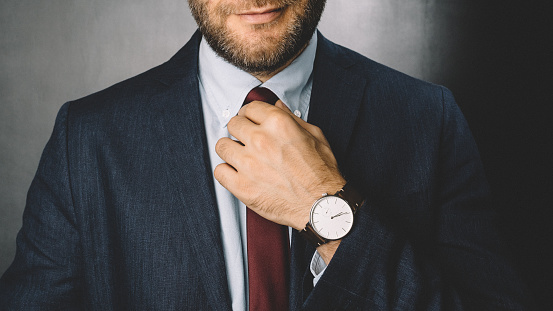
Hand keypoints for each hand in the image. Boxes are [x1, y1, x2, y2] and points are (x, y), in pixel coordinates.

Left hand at [214, 100, 345, 229]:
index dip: (250, 115)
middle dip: (240, 130)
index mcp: (278, 124)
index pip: (249, 108)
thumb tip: (277, 107)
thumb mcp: (314, 136)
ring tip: (240, 156)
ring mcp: (248, 163)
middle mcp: (260, 140)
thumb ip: (292, 119)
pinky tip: (237, 173)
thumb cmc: (321, 174)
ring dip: (230, 150)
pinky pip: (219, 171)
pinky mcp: (241, 186)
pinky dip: (226, 172)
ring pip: (222, 146)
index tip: (250, 121)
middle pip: (233, 124)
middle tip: (246, 139)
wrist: (321, 205)